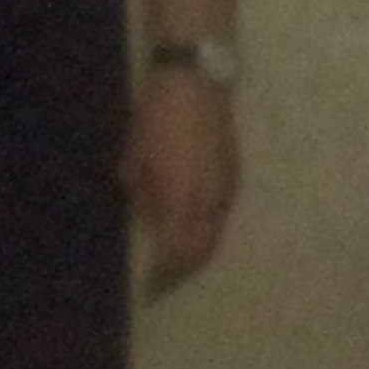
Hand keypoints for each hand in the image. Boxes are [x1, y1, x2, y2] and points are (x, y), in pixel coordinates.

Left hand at [123, 66, 238, 297]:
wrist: (196, 76)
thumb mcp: (136, 156)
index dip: (163, 276)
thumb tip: (147, 216)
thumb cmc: (157, 114)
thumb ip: (142, 192)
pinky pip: (219, 215)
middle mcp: (210, 200)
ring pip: (213, 234)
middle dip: (181, 272)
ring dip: (195, 252)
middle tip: (163, 283)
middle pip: (200, 251)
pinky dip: (204, 231)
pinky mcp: (233, 173)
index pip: (175, 253)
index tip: (148, 291)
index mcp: (183, 198)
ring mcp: (226, 186)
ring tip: (176, 262)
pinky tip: (190, 229)